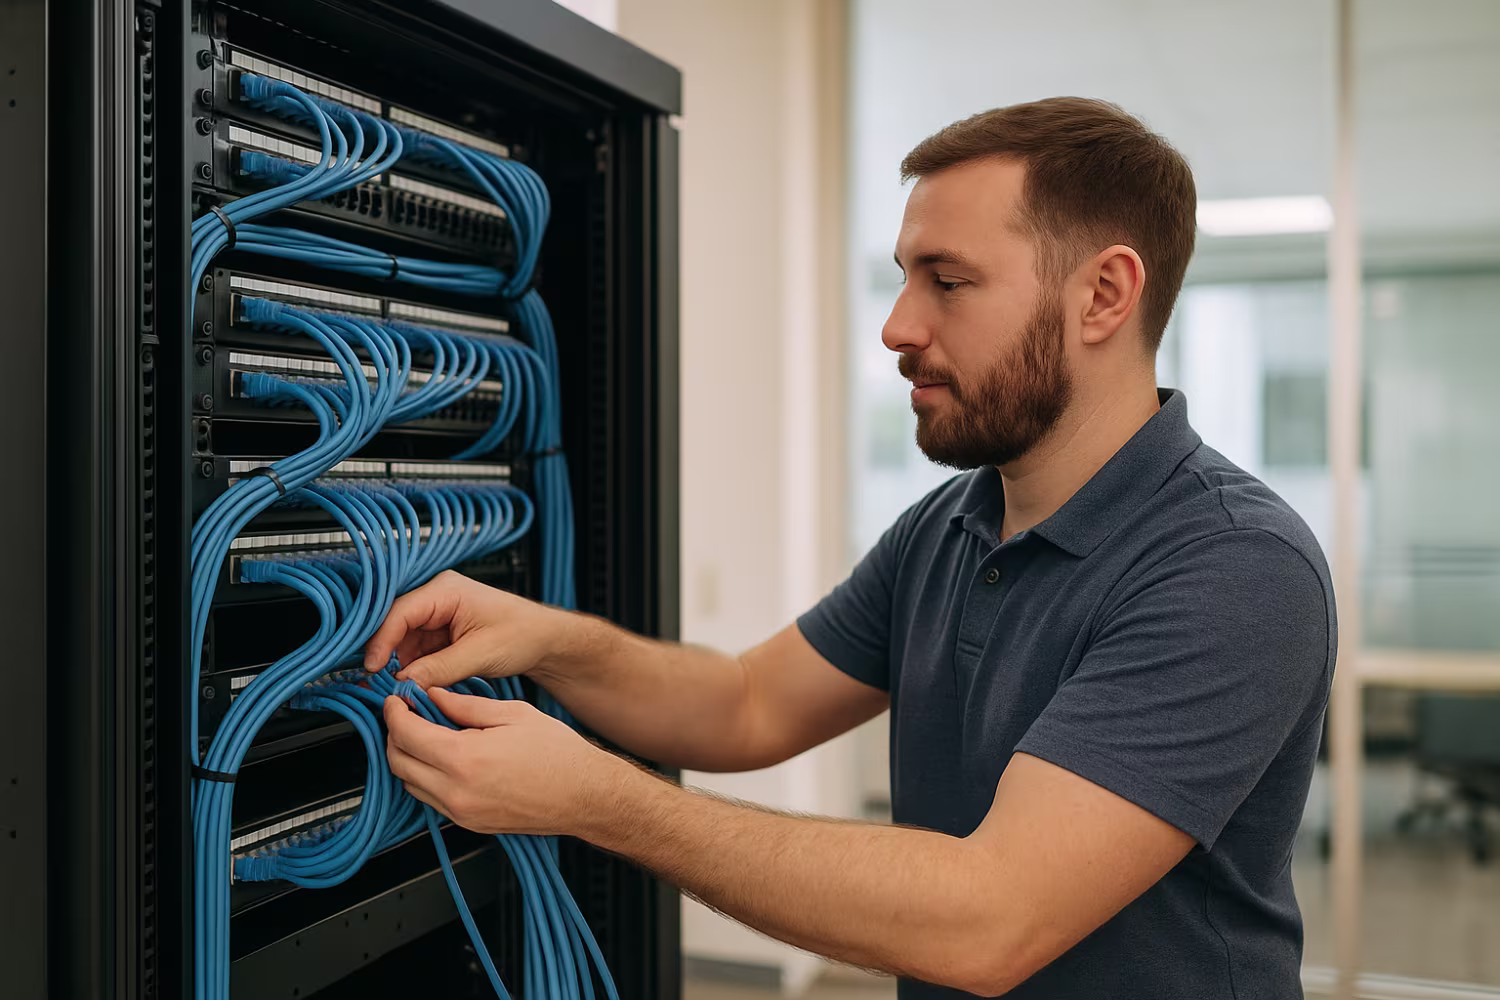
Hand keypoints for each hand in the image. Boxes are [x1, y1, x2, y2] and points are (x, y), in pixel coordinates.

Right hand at [363, 570, 567, 687]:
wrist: (545, 641)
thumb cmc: (523, 633)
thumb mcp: (480, 653)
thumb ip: (439, 668)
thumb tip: (404, 684)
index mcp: (446, 589)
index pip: (400, 612)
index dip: (381, 640)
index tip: (372, 666)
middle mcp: (437, 597)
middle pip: (396, 625)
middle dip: (386, 654)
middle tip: (377, 682)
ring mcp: (438, 615)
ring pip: (403, 640)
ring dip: (399, 664)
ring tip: (398, 689)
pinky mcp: (441, 633)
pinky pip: (416, 650)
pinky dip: (412, 668)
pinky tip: (412, 684)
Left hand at [383, 687, 631, 836]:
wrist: (585, 795)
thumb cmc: (558, 754)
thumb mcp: (513, 714)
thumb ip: (466, 705)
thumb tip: (435, 696)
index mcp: (465, 758)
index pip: (407, 734)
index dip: (395, 712)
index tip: (396, 700)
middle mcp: (457, 791)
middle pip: (398, 762)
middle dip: (394, 735)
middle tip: (405, 715)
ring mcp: (462, 813)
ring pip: (410, 784)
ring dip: (407, 758)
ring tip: (424, 735)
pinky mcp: (469, 824)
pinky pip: (430, 800)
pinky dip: (425, 778)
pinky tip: (443, 759)